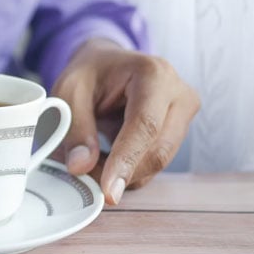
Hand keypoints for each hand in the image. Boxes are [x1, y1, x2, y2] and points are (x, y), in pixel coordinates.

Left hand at [52, 38, 199, 204]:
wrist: (107, 63)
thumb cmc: (90, 72)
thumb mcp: (69, 91)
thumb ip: (75, 128)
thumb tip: (81, 167)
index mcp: (154, 74)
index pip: (146, 125)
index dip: (127, 160)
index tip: (108, 190)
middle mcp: (179, 93)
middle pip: (158, 150)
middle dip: (122, 173)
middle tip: (86, 180)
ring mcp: (184, 114)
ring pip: (159, 162)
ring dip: (124, 173)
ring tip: (91, 162)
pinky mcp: (180, 132)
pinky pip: (156, 162)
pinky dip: (130, 170)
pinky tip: (108, 160)